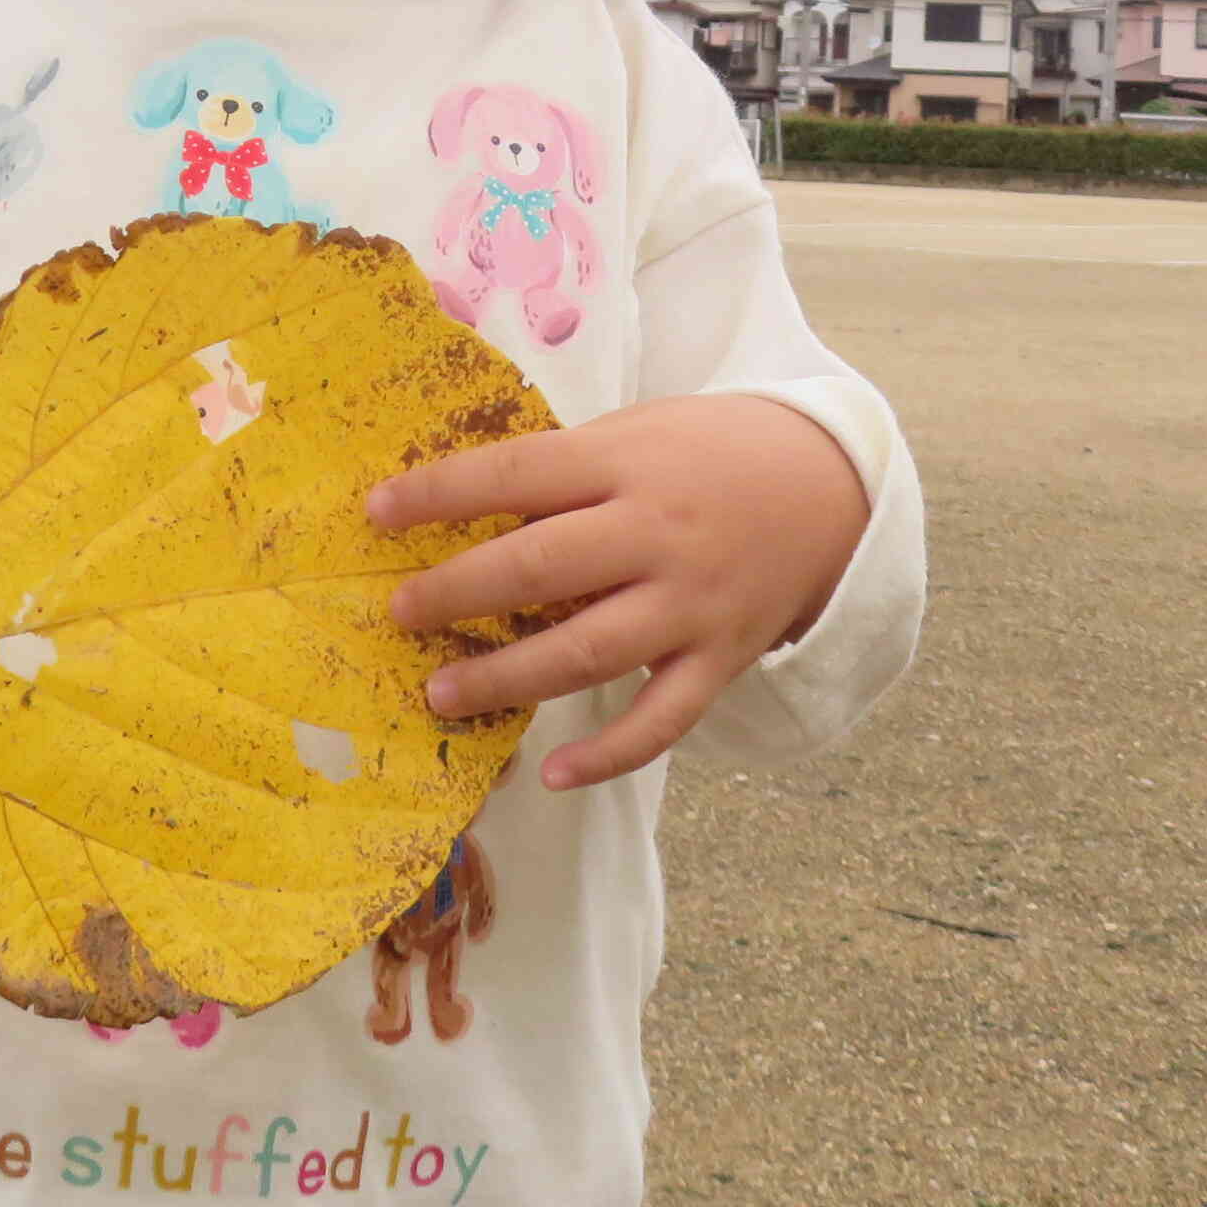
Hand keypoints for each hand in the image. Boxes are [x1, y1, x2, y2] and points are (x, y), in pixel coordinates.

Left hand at [370, 394, 866, 790]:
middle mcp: (658, 533)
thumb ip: (565, 472)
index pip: (520, 474)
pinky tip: (557, 773)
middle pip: (544, 567)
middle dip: (460, 591)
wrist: (829, 487)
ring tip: (441, 693)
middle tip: (399, 612)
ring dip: (509, 677)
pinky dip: (610, 752)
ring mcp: (691, 603)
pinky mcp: (721, 658)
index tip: (376, 514)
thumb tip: (460, 508)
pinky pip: (662, 719)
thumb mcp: (638, 434)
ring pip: (590, 651)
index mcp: (628, 462)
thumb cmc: (706, 453)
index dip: (443, 494)